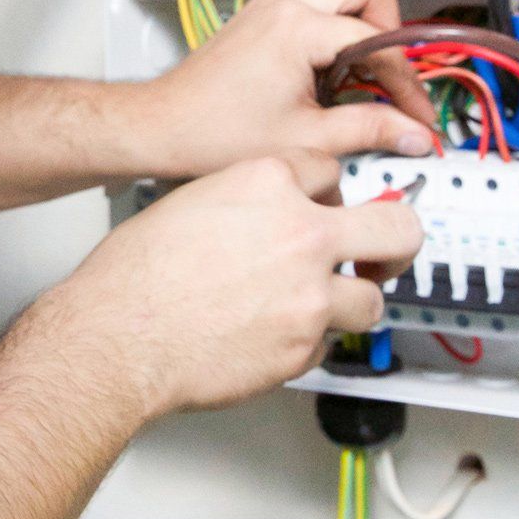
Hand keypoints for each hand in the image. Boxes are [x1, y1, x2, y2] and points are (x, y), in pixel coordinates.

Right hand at [28, 151, 422, 418]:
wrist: (119, 334)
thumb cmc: (135, 273)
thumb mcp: (191, 201)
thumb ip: (247, 200)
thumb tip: (272, 210)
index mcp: (267, 181)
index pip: (331, 171)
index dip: (328, 191)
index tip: (329, 205)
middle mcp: (301, 231)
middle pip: (398, 226)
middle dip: (398, 237)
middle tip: (388, 248)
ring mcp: (310, 293)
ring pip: (373, 298)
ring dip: (352, 301)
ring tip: (326, 305)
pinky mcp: (305, 347)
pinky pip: (330, 343)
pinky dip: (310, 341)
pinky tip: (275, 335)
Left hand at [135, 0, 438, 177]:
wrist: (165, 126)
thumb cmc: (214, 132)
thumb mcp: (306, 139)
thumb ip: (369, 130)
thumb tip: (413, 133)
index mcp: (298, 29)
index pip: (378, 43)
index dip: (406, 84)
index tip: (415, 116)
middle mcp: (286, 2)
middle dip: (390, 23)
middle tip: (386, 69)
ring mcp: (272, 0)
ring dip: (361, 4)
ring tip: (363, 52)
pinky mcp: (263, 8)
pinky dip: (333, 7)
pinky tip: (331, 52)